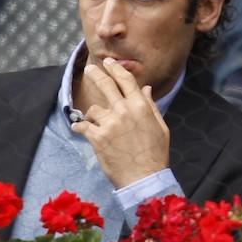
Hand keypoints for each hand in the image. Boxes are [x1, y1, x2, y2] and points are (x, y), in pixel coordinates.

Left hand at [71, 57, 169, 188]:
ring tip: (98, 126)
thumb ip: (150, 106)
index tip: (109, 62)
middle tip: (89, 69)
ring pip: (94, 109)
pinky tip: (80, 130)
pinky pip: (82, 126)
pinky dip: (80, 127)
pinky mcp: (97, 137)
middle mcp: (124, 111)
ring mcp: (109, 123)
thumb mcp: (160, 127)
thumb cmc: (155, 154)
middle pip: (106, 85)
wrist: (144, 178)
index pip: (126, 80)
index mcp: (141, 106)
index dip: (116, 68)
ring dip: (94, 116)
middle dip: (96, 74)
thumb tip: (145, 89)